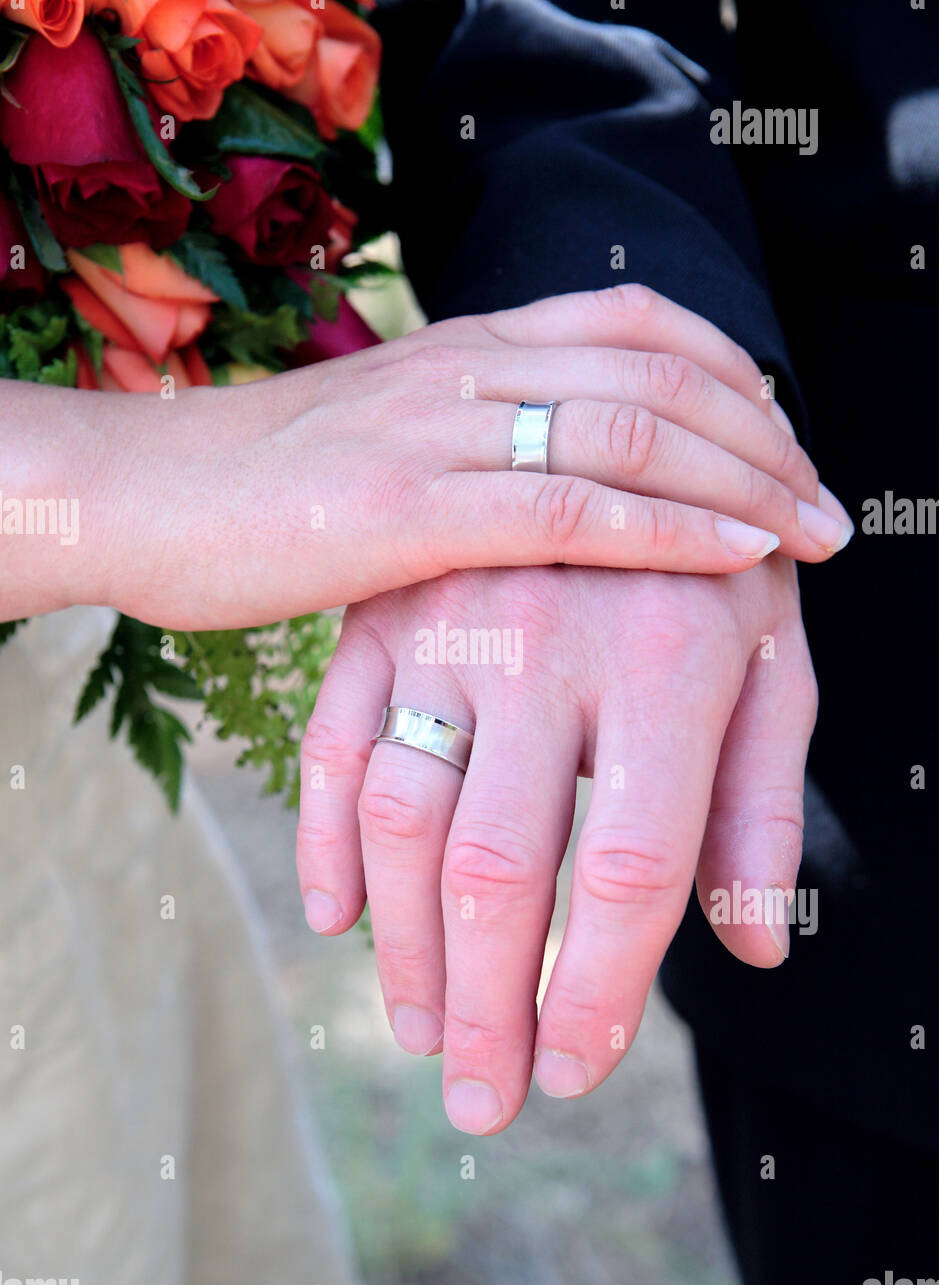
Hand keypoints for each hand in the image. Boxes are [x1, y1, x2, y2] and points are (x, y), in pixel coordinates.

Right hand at [7, 284, 849, 627]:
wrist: (138, 499)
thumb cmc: (254, 489)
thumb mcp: (379, 441)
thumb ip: (467, 442)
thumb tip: (542, 484)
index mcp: (465, 347)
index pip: (637, 320)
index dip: (734, 373)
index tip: (781, 439)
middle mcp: (467, 368)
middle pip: (661, 367)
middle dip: (766, 434)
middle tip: (825, 503)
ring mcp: (441, 431)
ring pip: (636, 427)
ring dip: (746, 478)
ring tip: (810, 533)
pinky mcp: (411, 507)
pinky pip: (573, 505)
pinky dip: (672, 527)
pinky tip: (735, 553)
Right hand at [295, 558, 816, 1133]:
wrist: (620, 425)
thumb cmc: (712, 566)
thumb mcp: (771, 666)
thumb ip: (760, 807)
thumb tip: (754, 952)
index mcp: (665, 660)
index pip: (629, 868)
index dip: (600, 991)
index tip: (575, 1071)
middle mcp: (547, 640)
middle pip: (498, 866)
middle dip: (489, 1006)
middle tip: (482, 1102)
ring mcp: (447, 623)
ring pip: (402, 818)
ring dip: (402, 947)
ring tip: (423, 1033)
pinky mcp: (379, 615)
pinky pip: (331, 745)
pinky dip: (322, 842)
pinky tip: (335, 922)